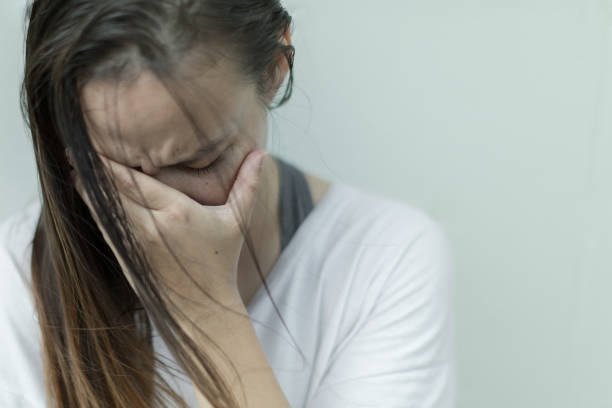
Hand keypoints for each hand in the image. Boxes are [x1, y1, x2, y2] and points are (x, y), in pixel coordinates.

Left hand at [71, 148, 267, 317]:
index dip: (109, 159)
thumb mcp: (236, 222)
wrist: (201, 309)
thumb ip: (248, 185)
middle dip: (91, 165)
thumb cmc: (220, 262)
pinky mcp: (125, 255)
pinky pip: (103, 222)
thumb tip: (262, 153)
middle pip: (110, 188)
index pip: (133, 178)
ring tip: (73, 161)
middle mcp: (149, 225)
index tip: (95, 138)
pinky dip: (92, 204)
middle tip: (75, 142)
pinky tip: (85, 190)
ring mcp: (133, 242)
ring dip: (85, 183)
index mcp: (175, 212)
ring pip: (101, 205)